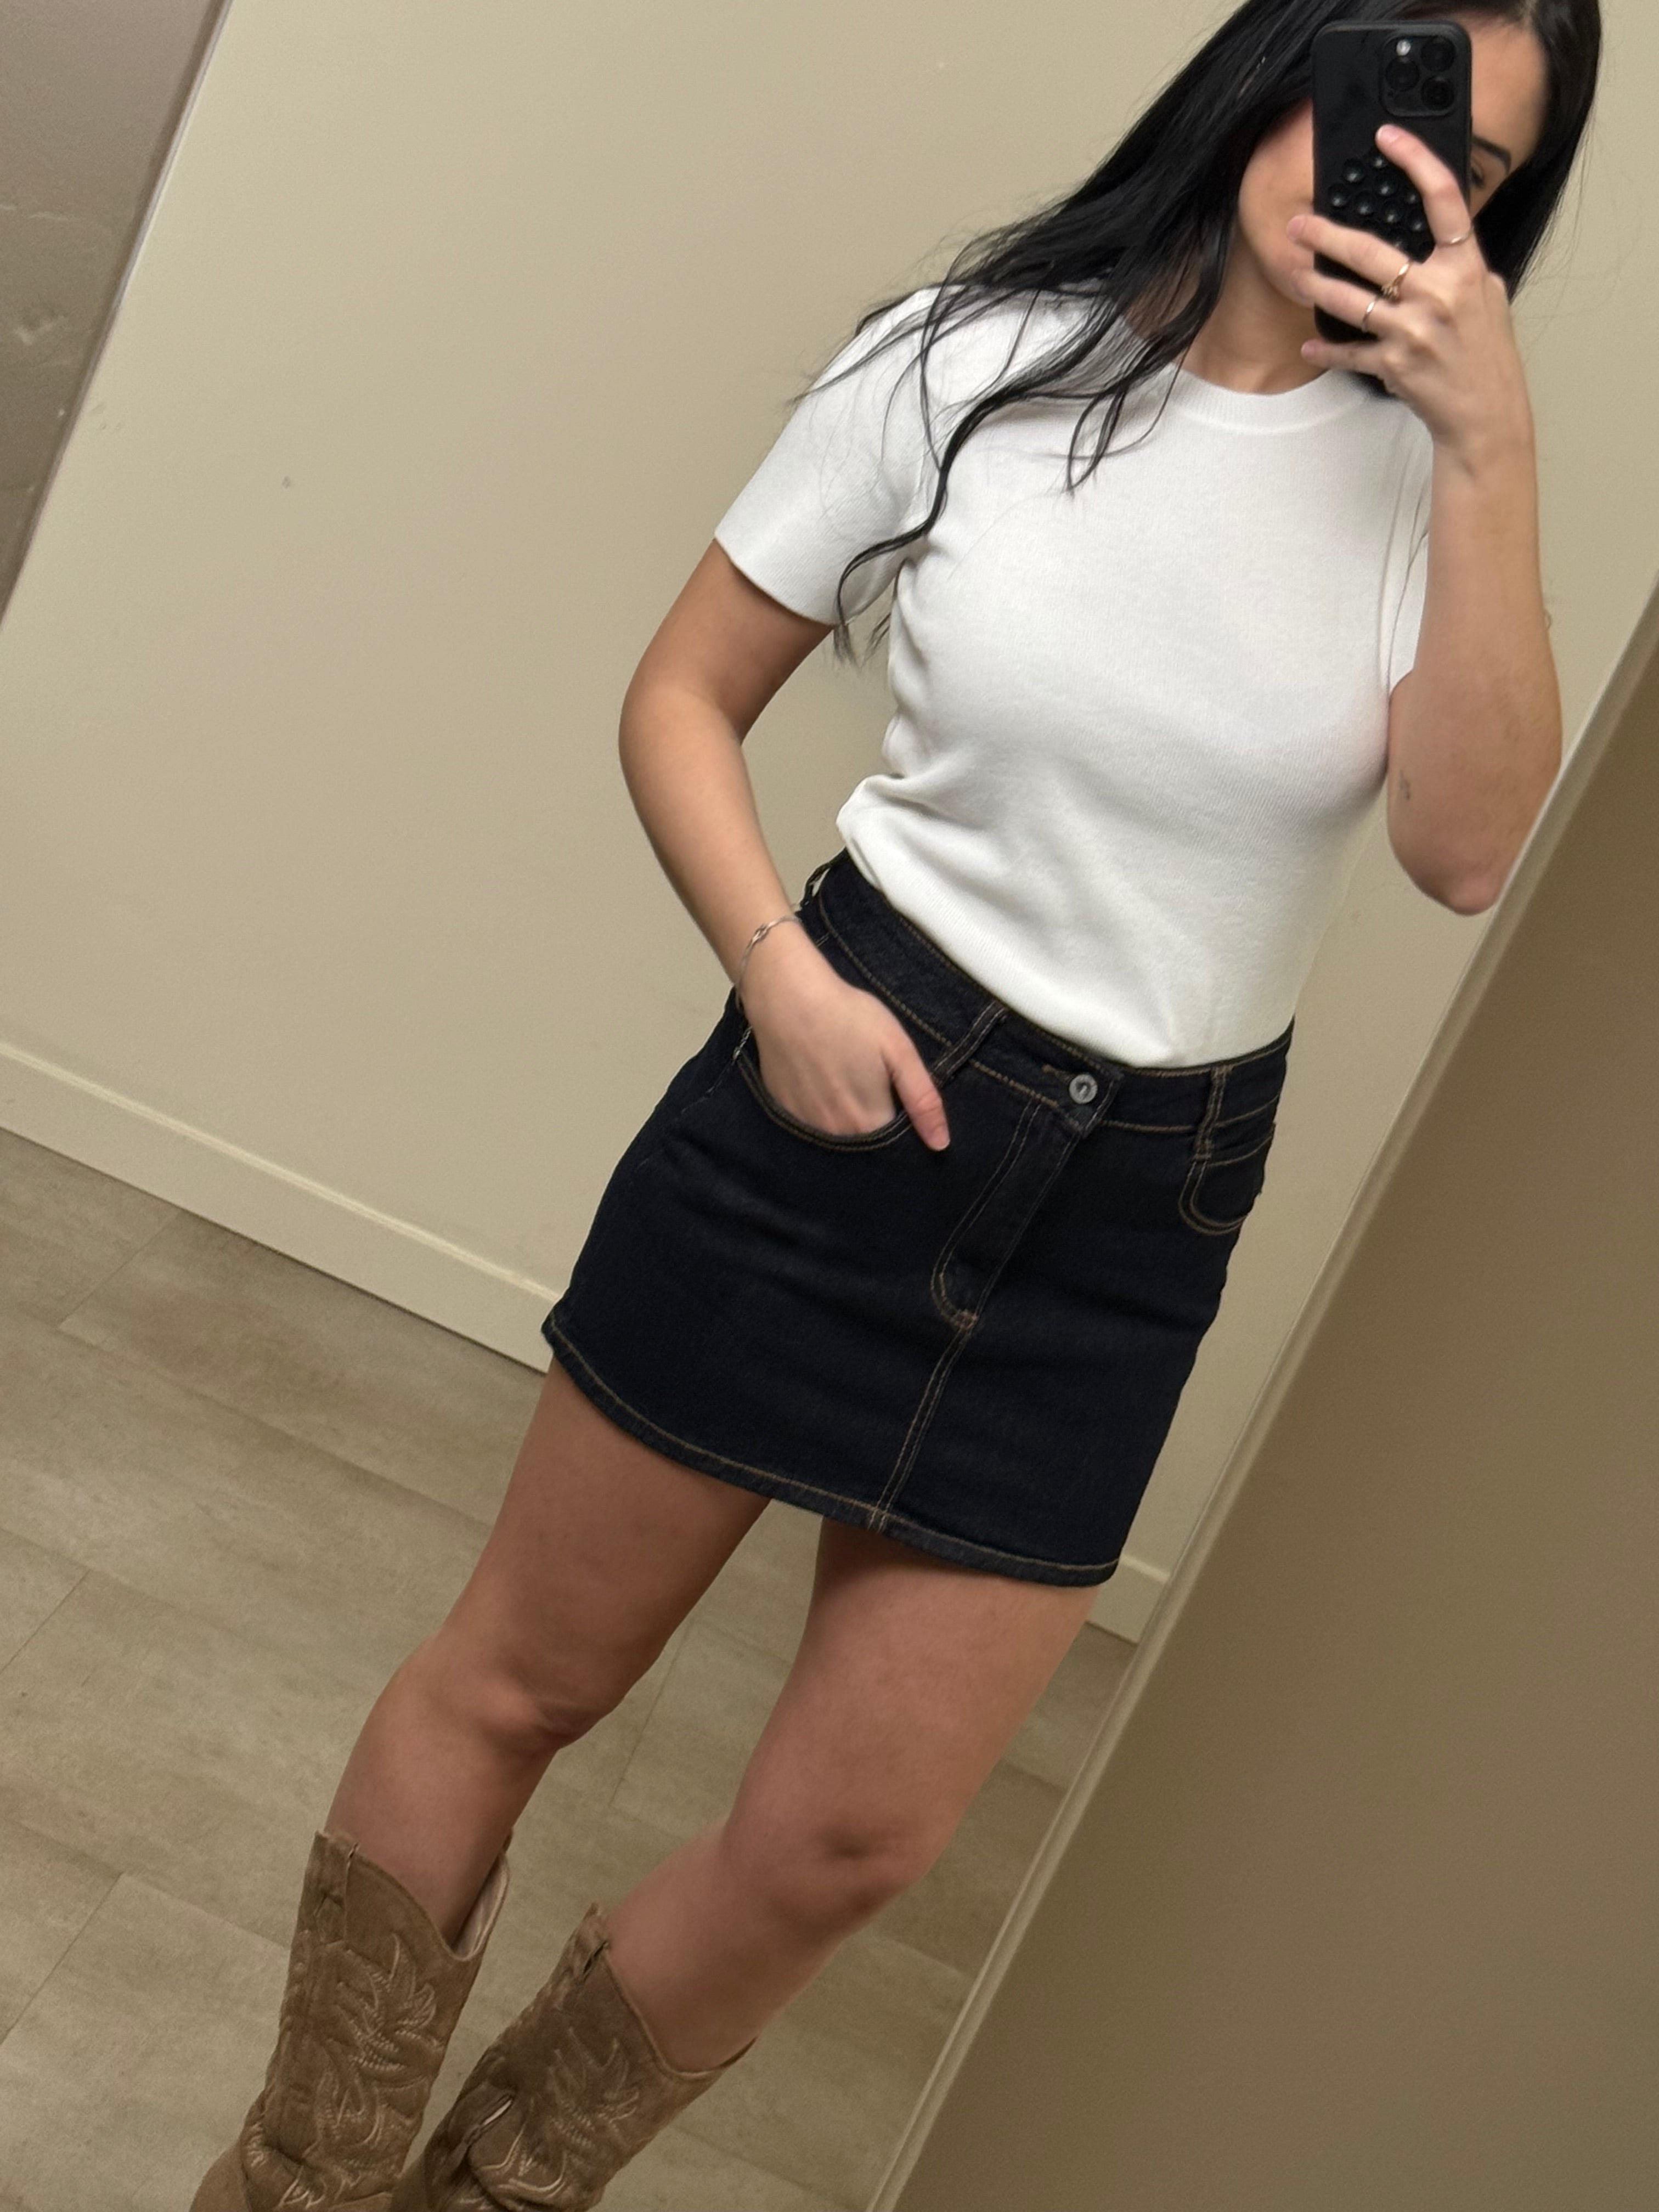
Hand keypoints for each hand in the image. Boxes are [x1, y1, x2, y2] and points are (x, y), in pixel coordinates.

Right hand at [738, 925, 949, 1148]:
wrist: (788, 997)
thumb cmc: (849, 1018)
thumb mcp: (898, 1051)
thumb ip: (922, 1100)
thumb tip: (940, 1144)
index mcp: (869, 1121)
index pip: (896, 1144)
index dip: (903, 1125)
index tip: (900, 1102)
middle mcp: (836, 1133)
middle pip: (866, 1142)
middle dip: (876, 1126)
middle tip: (873, 1085)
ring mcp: (806, 1124)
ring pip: (838, 1135)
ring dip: (848, 1120)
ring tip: (848, 1083)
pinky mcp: (784, 1110)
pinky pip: (811, 1124)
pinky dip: (821, 1112)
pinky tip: (822, 1083)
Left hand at [1287, 124, 1533, 461]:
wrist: (1486, 413)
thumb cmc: (1485, 354)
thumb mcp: (1486, 298)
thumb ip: (1461, 266)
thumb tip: (1439, 240)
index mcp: (1465, 266)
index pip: (1443, 198)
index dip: (1415, 160)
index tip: (1387, 136)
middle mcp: (1439, 292)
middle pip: (1372, 252)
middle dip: (1327, 236)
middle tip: (1298, 225)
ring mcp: (1414, 329)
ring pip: (1350, 300)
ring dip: (1316, 287)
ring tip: (1295, 275)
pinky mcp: (1394, 363)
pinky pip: (1349, 352)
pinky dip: (1327, 351)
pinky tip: (1310, 347)